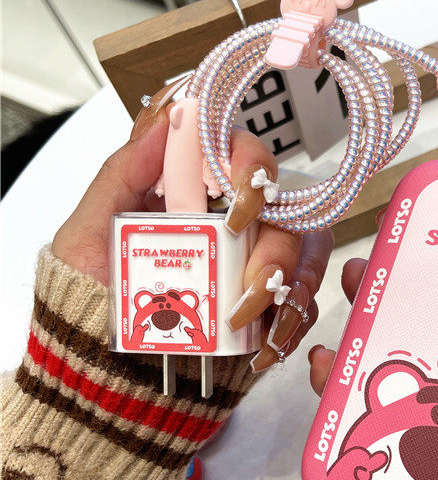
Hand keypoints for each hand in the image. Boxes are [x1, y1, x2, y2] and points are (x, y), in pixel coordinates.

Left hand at [52, 98, 331, 370]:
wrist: (102, 362)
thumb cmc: (93, 294)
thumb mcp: (90, 232)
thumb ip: (124, 172)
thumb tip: (168, 118)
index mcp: (197, 194)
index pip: (245, 156)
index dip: (255, 168)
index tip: (238, 204)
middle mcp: (236, 225)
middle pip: (287, 214)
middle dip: (277, 251)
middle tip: (249, 284)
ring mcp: (256, 265)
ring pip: (306, 259)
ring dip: (289, 290)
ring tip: (246, 321)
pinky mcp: (269, 307)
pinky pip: (302, 307)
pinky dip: (290, 326)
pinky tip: (265, 346)